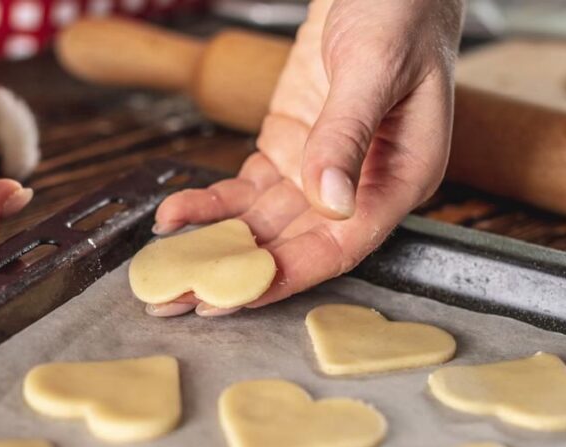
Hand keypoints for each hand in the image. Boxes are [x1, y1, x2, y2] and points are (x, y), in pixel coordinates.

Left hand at [150, 0, 462, 316]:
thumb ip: (348, 132)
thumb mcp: (375, 66)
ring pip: (264, 222)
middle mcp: (362, 185)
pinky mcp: (292, 148)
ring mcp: (322, 168)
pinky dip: (212, 203)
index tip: (235, 296)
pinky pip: (248, 189)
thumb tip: (331, 201)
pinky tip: (175, 215)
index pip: (342, 245)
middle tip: (179, 299)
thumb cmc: (401, 10)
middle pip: (295, 245)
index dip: (287, 275)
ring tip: (164, 268)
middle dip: (236, 273)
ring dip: (216, 245)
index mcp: (401, 176)